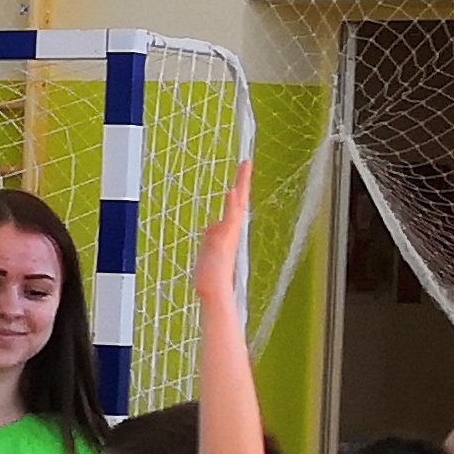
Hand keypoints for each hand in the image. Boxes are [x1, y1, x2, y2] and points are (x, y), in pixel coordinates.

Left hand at [188, 162, 250, 307]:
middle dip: (242, 181)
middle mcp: (230, 231)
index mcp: (227, 232)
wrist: (213, 291)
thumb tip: (211, 224)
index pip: (235, 207)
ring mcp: (228, 235)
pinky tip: (231, 192)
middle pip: (239, 201)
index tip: (242, 172)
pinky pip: (230, 219)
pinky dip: (232, 206)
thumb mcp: (207, 251)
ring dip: (240, 187)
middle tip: (246, 162)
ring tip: (243, 168)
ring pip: (235, 208)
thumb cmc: (210, 276)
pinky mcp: (225, 241)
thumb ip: (210, 236)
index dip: (239, 189)